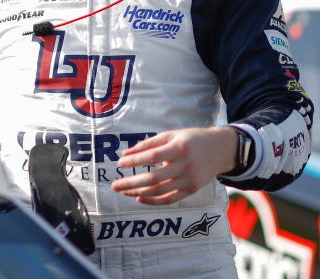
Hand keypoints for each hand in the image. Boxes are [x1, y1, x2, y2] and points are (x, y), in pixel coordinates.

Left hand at [110, 126, 237, 204]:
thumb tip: (125, 154)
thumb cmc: (191, 140)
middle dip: (131, 183)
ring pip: (160, 191)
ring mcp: (190, 180)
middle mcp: (185, 166)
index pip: (152, 157)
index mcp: (179, 148)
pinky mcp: (192, 190)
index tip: (120, 163)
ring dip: (138, 193)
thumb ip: (148, 144)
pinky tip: (139, 197)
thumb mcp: (171, 135)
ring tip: (123, 191)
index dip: (135, 161)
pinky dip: (154, 201)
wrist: (221, 150)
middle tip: (115, 185)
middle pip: (154, 178)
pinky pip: (170, 199)